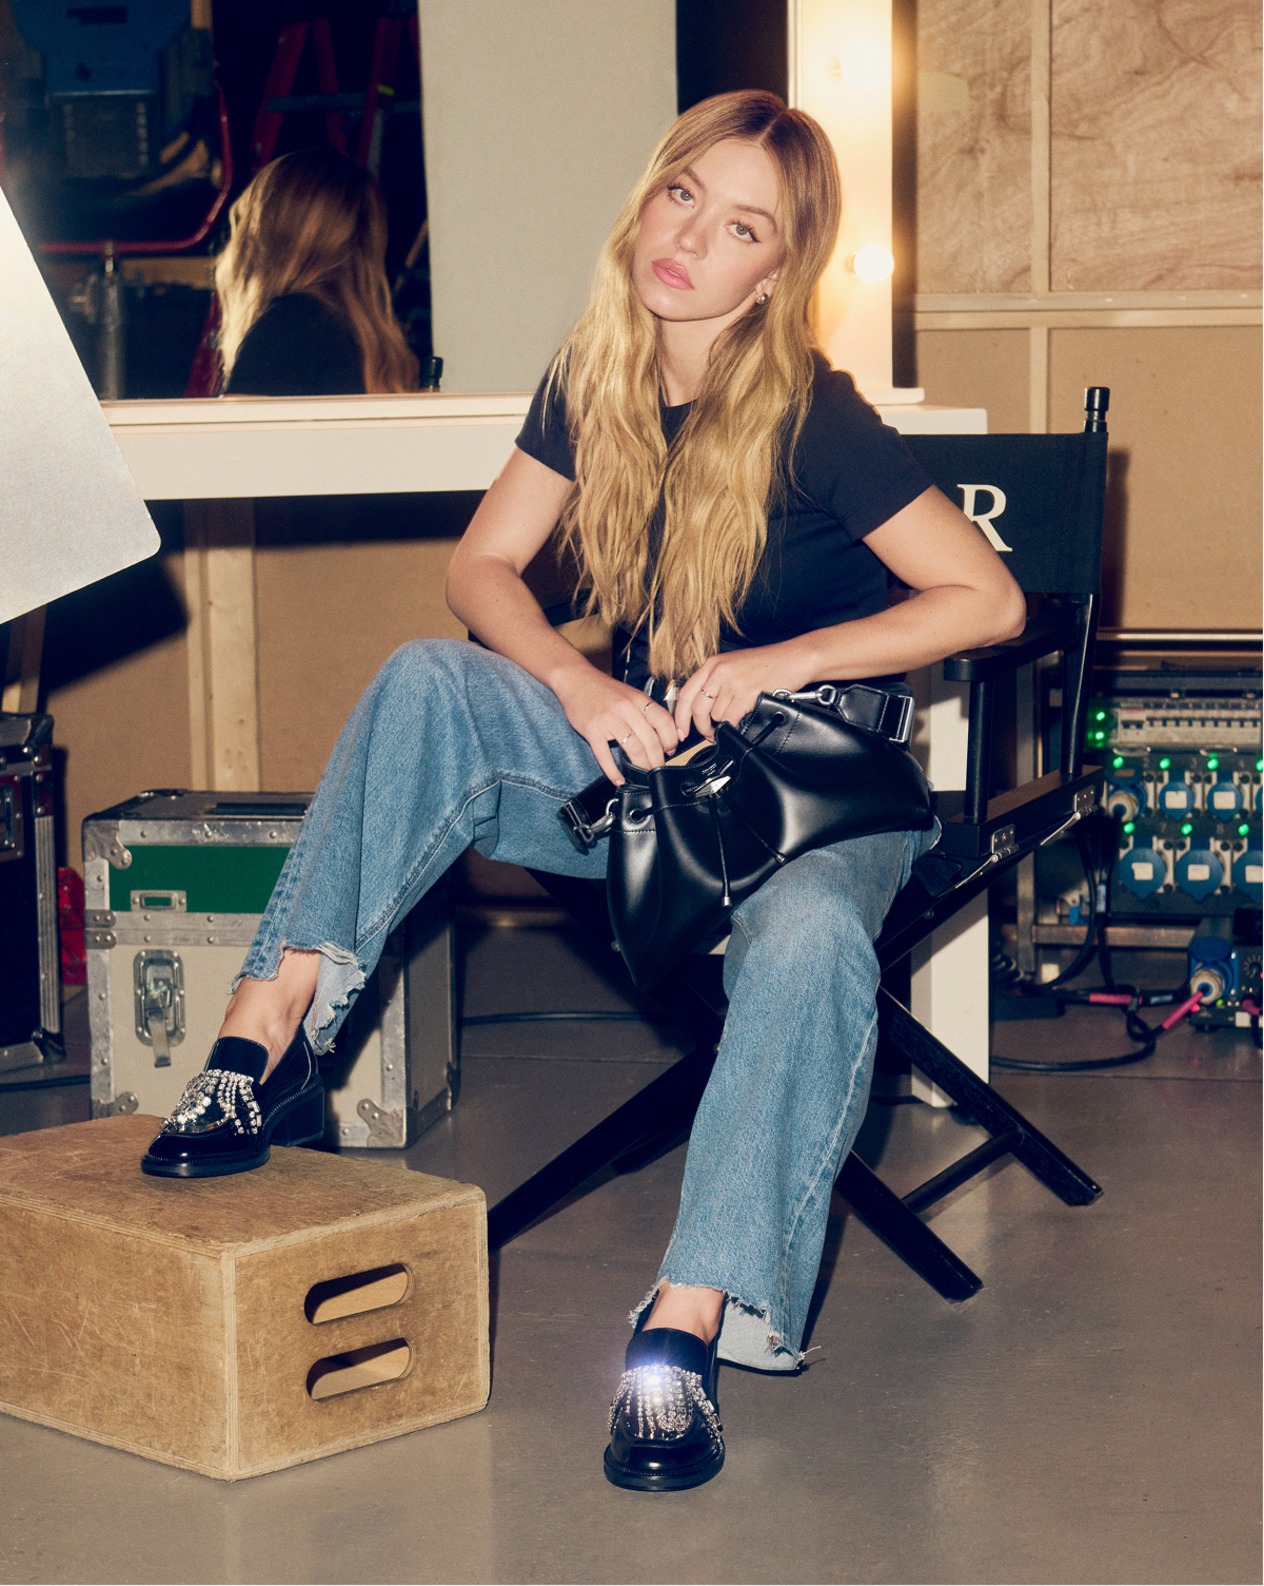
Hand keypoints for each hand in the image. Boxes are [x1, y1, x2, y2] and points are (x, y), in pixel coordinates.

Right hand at [551, 666, 678, 782]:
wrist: (575, 679)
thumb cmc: (604, 689)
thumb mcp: (630, 694)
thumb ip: (646, 711)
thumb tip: (666, 733)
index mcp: (639, 699)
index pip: (664, 721)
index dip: (671, 739)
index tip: (671, 751)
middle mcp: (626, 709)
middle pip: (650, 740)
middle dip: (657, 760)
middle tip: (658, 770)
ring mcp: (609, 720)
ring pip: (633, 749)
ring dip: (641, 767)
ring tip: (644, 775)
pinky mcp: (592, 730)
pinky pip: (605, 756)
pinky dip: (613, 772)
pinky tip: (619, 780)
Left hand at [675, 641, 816, 742]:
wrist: (794, 658)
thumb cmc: (768, 664)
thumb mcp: (734, 666)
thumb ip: (715, 682)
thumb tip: (701, 709)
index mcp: (712, 664)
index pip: (686, 693)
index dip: (680, 716)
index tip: (681, 730)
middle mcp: (718, 671)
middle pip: (697, 709)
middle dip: (701, 727)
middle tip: (708, 734)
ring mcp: (731, 682)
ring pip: (715, 716)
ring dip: (724, 723)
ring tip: (736, 718)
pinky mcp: (745, 694)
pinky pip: (730, 719)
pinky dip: (734, 725)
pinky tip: (742, 719)